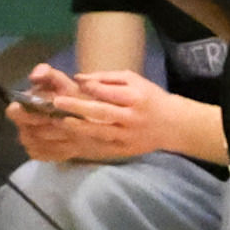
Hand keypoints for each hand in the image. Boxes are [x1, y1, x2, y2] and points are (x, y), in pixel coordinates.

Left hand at [19, 63, 161, 164]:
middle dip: (78, 108)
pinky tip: (72, 139)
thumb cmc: (150, 98)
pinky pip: (102, 147)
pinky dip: (86, 143)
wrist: (173, 125)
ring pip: (100, 133)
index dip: (91, 87)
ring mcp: (128, 136)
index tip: (73, 82)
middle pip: (102, 113)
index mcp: (136, 97)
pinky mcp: (125, 150)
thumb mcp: (134, 81)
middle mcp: (132, 118)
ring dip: (78, 128)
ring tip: (59, 122)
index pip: (109, 92)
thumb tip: (80, 78)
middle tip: (57, 102)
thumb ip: (107, 78)